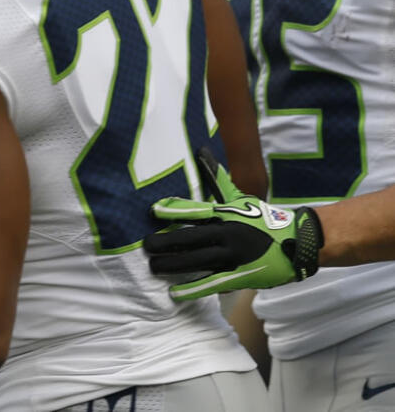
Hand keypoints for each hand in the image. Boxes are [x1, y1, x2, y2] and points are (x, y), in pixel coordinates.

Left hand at [143, 147, 322, 300]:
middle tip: (145, 245)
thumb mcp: (240, 198)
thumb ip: (218, 179)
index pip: (196, 211)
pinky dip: (193, 289)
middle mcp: (229, 233)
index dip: (174, 211)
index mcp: (227, 214)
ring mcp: (234, 256)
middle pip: (191, 238)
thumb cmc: (263, 219)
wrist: (298, 243)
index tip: (153, 211)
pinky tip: (175, 292)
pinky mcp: (241, 276)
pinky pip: (213, 283)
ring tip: (153, 266)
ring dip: (173, 264)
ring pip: (198, 261)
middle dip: (166, 242)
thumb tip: (202, 152)